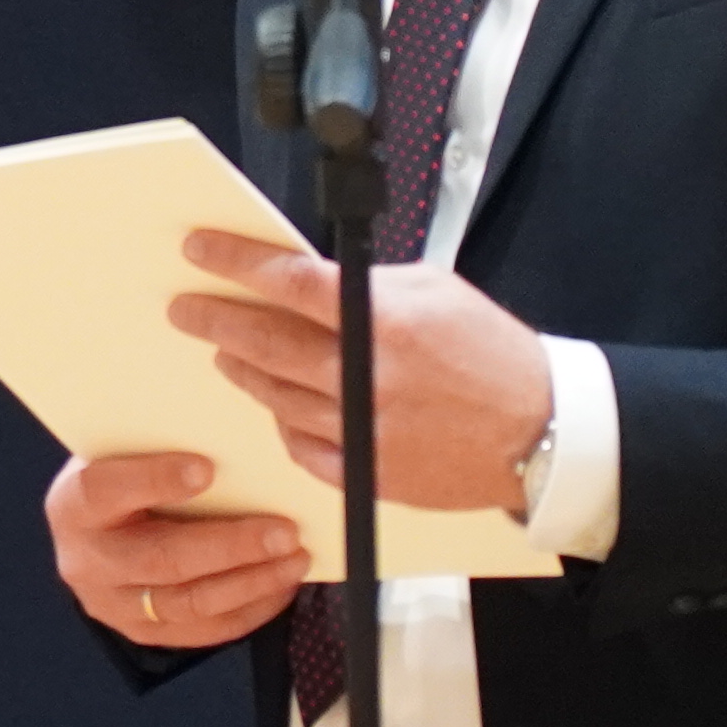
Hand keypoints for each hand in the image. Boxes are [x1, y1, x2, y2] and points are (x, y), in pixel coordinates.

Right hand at [48, 448, 303, 653]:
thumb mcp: (125, 453)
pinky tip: (281, 584)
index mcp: (74, 505)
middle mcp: (87, 561)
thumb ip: (163, 447)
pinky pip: (204, 630)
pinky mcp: (144, 632)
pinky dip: (250, 608)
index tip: (207, 468)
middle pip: (161, 558)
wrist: (97, 530)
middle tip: (284, 531)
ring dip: (251, 581)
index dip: (154, 480)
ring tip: (294, 558)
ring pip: (189, 602)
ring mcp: (114, 604)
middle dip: (230, 546)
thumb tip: (231, 437)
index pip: (105, 490)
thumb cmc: (122, 478)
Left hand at [169, 233, 554, 513]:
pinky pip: (302, 447)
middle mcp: (365, 378)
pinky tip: (276, 404)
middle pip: (266, 343)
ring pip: (276, 397)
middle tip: (187, 310)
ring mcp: (362, 432)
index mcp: (383, 321)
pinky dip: (284, 422)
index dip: (236, 263)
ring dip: (243, 370)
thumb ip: (369, 287)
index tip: (201, 251)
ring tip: (226, 353)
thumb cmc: (491, 353)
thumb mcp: (436, 291)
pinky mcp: (367, 476)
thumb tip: (310, 282)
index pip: (289, 283)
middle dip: (216, 320)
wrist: (538, 431)